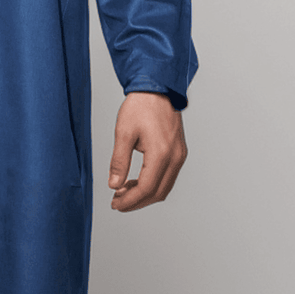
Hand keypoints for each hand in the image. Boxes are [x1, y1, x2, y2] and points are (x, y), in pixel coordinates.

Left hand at [107, 92, 186, 211]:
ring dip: (145, 195)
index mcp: (161, 153)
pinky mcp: (179, 153)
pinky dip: (152, 184)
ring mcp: (180, 156)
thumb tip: (114, 185)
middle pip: (158, 193)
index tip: (115, 204)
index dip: (130, 200)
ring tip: (124, 193)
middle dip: (137, 202)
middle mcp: (175, 157)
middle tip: (117, 203)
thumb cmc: (140, 106)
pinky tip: (136, 182)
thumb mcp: (123, 133)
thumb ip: (119, 161)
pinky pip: (167, 177)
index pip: (147, 188)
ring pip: (164, 188)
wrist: (158, 89)